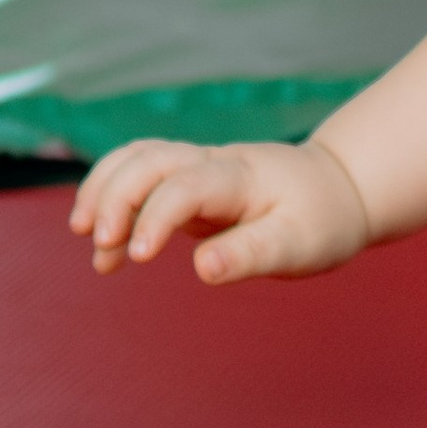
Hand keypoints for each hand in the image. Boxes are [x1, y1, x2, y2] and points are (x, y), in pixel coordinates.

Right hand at [71, 132, 372, 285]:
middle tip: (101, 248)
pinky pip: (141, 177)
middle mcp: (215, 164)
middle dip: (116, 195)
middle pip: (151, 158)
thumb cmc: (320, 220)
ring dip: (105, 191)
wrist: (336, 190)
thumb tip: (203, 269)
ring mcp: (199, 170)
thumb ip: (250, 254)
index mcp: (242, 177)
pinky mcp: (189, 183)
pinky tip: (105, 249)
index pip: (187, 184)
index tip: (138, 256)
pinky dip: (113, 199)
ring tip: (90, 242)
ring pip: (139, 158)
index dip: (156, 215)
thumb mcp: (298, 245)